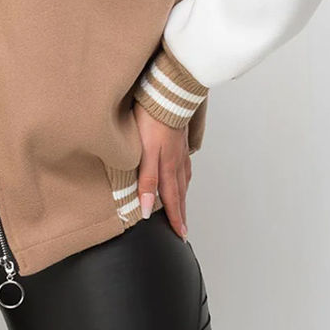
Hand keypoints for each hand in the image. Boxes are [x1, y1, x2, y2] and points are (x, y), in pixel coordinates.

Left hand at [132, 100, 191, 239]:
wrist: (167, 93)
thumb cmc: (152, 120)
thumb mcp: (145, 153)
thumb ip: (146, 180)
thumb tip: (146, 209)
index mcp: (167, 167)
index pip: (171, 199)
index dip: (174, 219)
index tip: (179, 235)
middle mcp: (177, 162)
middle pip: (180, 193)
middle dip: (181, 212)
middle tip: (184, 230)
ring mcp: (180, 150)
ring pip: (183, 179)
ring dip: (183, 196)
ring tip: (182, 207)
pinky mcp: (180, 139)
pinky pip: (184, 164)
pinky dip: (184, 176)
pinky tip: (182, 175)